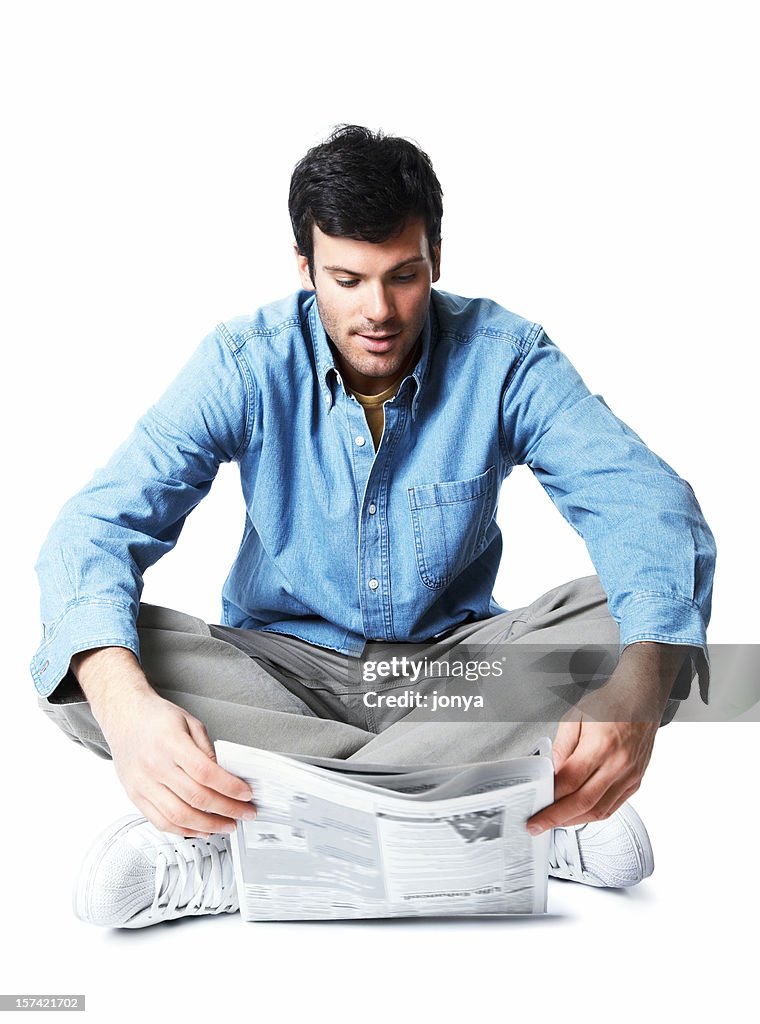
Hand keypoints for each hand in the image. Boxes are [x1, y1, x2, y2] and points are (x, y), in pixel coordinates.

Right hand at [73, 647, 254, 837]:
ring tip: (226, 825)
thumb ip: (206, 750)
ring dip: (207, 826)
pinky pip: (160, 821)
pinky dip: (183, 830)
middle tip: (244, 813)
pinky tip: (200, 830)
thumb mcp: (189, 722)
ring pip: (178, 816)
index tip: (246, 794)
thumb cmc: (156, 717)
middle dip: (226, 810)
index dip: (230, 787)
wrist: (124, 716)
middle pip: (196, 797)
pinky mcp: (135, 796)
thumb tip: (224, 776)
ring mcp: (142, 784)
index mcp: (170, 743)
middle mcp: (154, 766)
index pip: (205, 773)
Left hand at [525, 641, 688, 834]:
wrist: (640, 697)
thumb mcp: (574, 718)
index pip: (569, 783)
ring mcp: (629, 776)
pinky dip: (593, 815)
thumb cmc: (609, 704)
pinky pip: (613, 807)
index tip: (535, 809)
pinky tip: (578, 815)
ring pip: (599, 811)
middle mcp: (618, 765)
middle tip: (538, 825)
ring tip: (555, 822)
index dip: (550, 801)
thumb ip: (561, 748)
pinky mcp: (636, 781)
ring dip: (575, 821)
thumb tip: (550, 773)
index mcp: (601, 746)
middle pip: (583, 803)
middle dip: (557, 819)